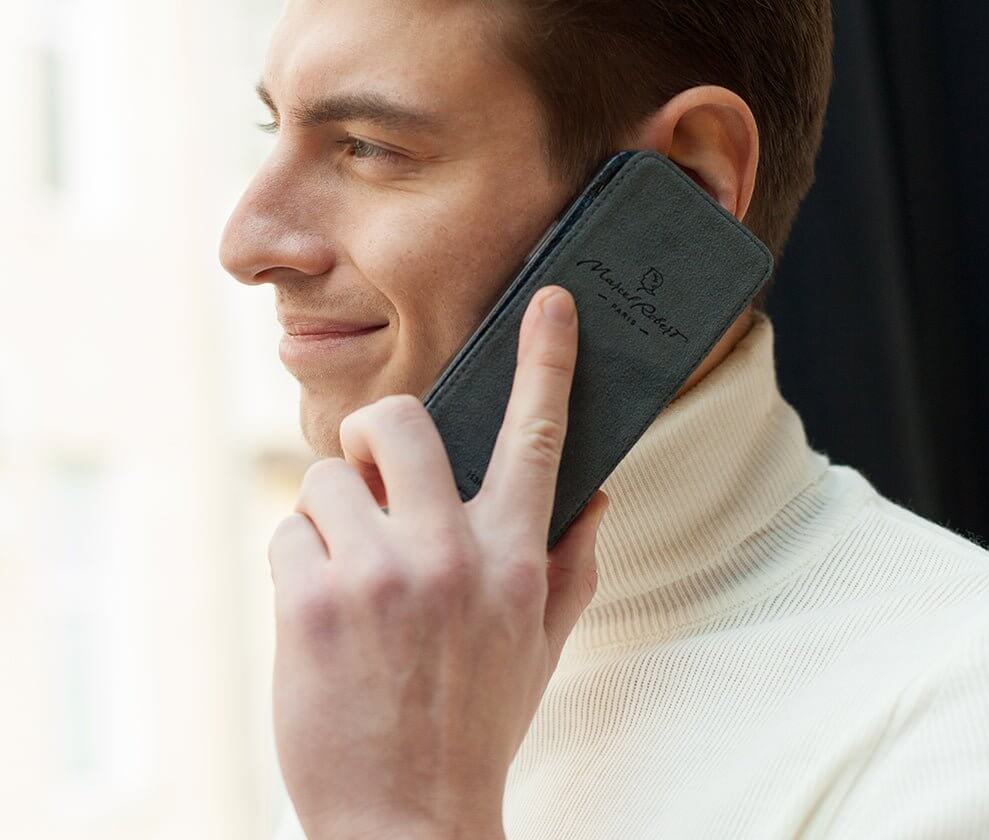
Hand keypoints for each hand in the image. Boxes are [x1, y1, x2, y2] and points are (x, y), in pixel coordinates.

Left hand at [268, 285, 609, 839]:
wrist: (406, 821)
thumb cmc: (476, 722)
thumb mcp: (540, 645)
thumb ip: (571, 563)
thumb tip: (597, 496)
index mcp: (514, 557)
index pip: (538, 436)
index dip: (548, 360)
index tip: (552, 305)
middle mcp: (450, 552)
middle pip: (399, 421)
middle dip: (377, 431)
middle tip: (373, 472)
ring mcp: (378, 574)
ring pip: (326, 478)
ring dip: (330, 518)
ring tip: (349, 576)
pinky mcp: (312, 602)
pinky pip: (287, 532)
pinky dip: (296, 562)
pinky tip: (319, 615)